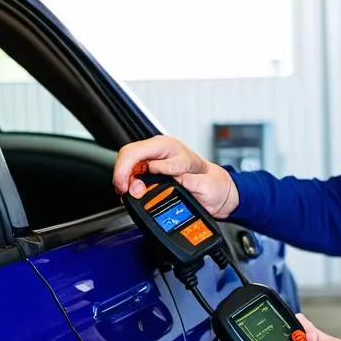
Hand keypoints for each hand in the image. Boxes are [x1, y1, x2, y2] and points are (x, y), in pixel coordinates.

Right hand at [112, 135, 238, 218]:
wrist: (218, 192)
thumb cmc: (213, 184)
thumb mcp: (202, 183)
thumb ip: (182, 178)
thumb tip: (158, 172)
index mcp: (170, 147)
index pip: (139, 151)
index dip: (128, 170)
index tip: (130, 188)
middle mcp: (160, 150)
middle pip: (128, 154)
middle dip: (122, 174)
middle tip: (126, 192)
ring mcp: (154, 159)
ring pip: (127, 163)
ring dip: (124, 180)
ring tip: (129, 193)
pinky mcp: (151, 170)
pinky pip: (132, 173)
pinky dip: (128, 184)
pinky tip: (132, 192)